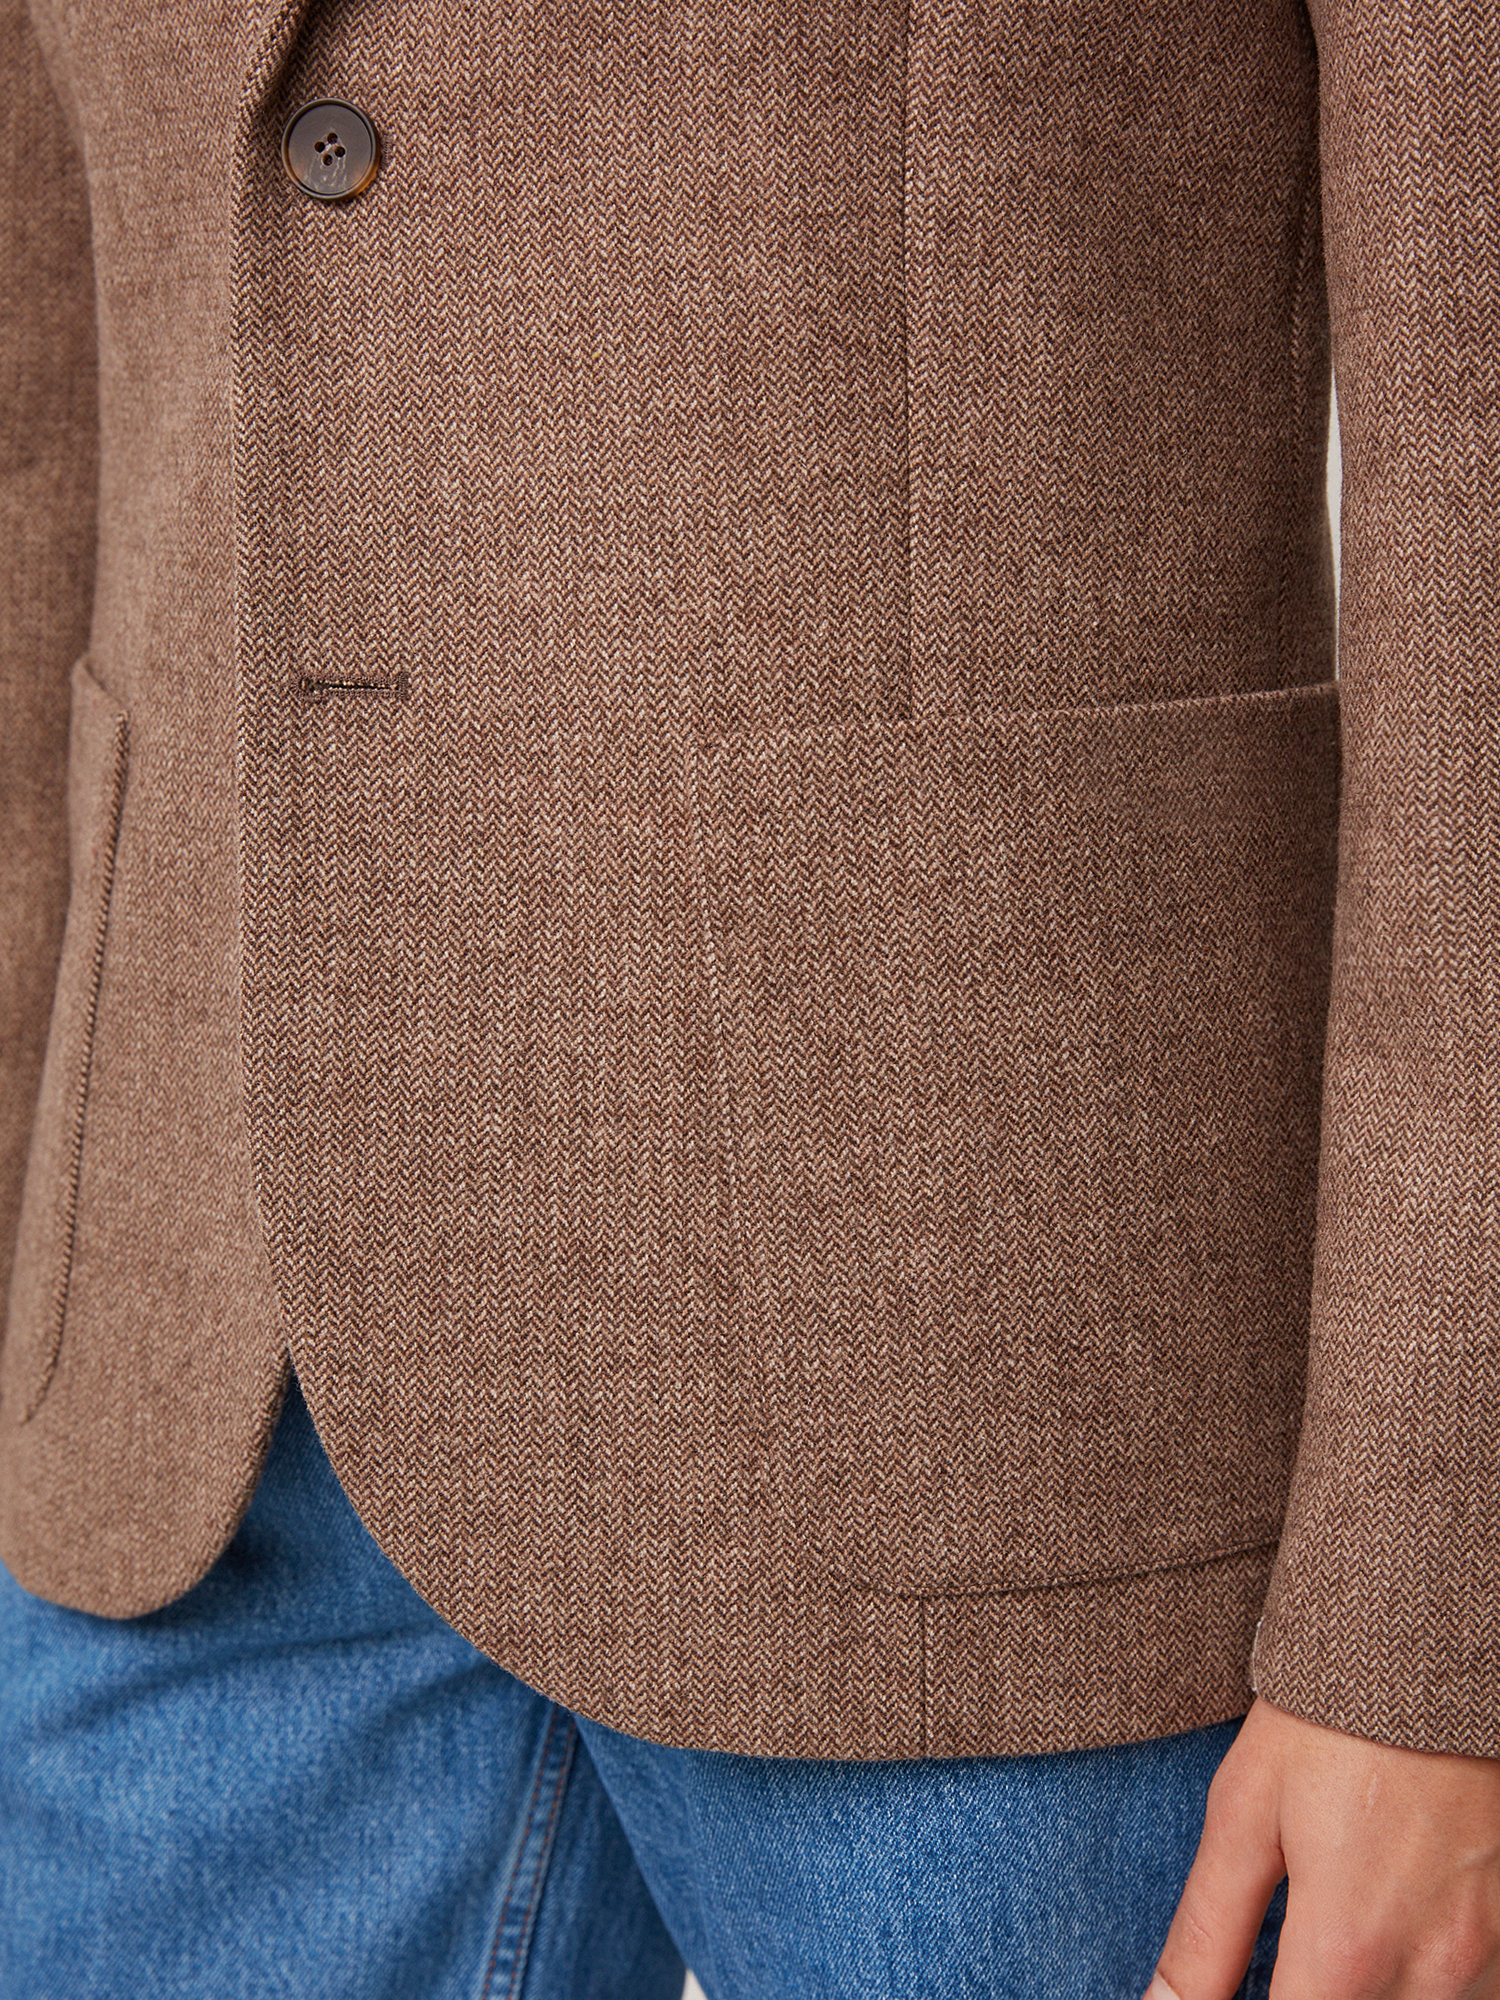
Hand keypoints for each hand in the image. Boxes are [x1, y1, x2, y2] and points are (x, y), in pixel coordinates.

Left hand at [1146, 1696, 1499, 1998]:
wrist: (1427, 1656)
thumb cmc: (1328, 1725)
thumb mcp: (1245, 1814)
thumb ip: (1207, 1932)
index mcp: (1347, 1947)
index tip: (1254, 1980)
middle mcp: (1429, 1968)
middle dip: (1317, 1990)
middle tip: (1296, 1936)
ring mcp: (1484, 1953)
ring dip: (1370, 1985)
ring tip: (1345, 1913)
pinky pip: (1469, 1986)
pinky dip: (1423, 1969)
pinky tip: (1397, 1907)